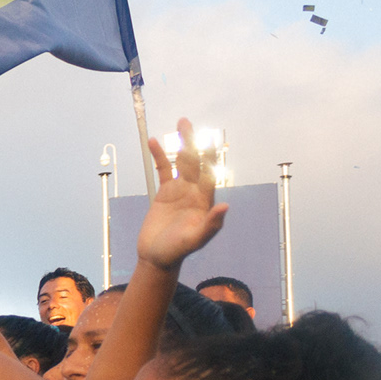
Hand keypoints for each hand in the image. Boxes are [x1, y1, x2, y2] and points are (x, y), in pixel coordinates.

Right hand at [137, 117, 229, 269]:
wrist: (157, 256)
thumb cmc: (177, 251)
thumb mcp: (194, 240)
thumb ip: (210, 225)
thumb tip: (225, 206)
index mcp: (205, 201)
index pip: (208, 174)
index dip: (208, 158)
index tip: (207, 141)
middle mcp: (194, 191)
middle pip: (196, 162)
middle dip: (194, 142)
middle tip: (189, 123)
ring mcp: (180, 190)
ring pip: (182, 162)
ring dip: (182, 143)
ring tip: (181, 123)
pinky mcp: (165, 192)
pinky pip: (163, 170)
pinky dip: (160, 156)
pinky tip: (155, 142)